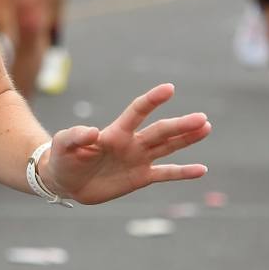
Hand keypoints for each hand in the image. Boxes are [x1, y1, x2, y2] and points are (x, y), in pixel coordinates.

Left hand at [38, 83, 209, 205]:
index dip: (152, 100)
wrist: (64, 180)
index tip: (169, 89)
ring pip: (168, 147)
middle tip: (203, 119)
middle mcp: (131, 143)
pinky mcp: (140, 178)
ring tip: (206, 128)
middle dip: (180, 126)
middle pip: (160, 131)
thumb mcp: (63, 144)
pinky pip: (165, 174)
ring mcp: (138, 159)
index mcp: (115, 132)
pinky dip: (183, 172)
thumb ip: (76, 136)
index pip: (137, 112)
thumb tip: (92, 132)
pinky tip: (201, 170)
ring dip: (186, 139)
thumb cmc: (63, 156)